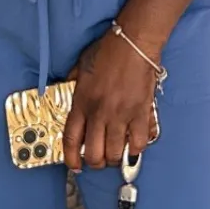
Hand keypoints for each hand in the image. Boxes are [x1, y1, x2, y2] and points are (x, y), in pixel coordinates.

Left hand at [63, 28, 159, 169]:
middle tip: (98, 159)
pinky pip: (139, 142)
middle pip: (94, 154)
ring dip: (114, 158)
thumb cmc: (108, 51)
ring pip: (116, 153)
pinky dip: (135, 149)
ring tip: (115, 153)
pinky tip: (133, 144)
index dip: (71, 158)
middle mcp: (100, 112)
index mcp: (82, 102)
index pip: (71, 139)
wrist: (134, 42)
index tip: (74, 166)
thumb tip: (68, 96)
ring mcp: (122, 115)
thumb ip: (72, 85)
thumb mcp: (80, 67)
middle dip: (95, 162)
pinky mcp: (141, 113)